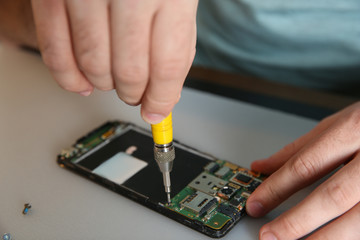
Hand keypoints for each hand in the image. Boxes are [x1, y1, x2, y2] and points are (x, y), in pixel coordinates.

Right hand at [31, 0, 197, 123]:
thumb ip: (176, 45)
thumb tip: (164, 94)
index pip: (166, 66)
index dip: (162, 98)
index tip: (158, 110)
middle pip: (129, 71)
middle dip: (134, 94)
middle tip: (137, 94)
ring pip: (93, 67)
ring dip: (106, 85)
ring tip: (114, 82)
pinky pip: (55, 51)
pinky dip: (69, 77)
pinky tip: (83, 83)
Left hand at [247, 102, 359, 239]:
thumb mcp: (337, 124)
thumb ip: (300, 148)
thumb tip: (262, 166)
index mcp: (355, 129)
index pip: (307, 164)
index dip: (277, 187)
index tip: (256, 203)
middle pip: (333, 196)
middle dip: (297, 221)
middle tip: (270, 236)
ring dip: (326, 239)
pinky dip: (352, 237)